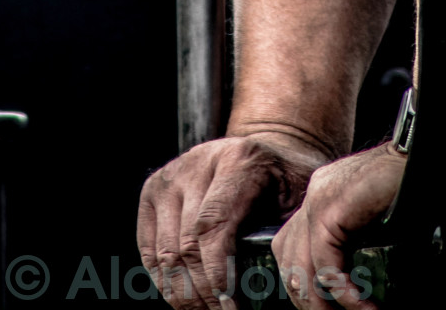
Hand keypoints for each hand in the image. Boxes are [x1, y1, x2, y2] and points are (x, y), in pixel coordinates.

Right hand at [138, 132, 328, 309]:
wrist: (261, 152)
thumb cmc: (283, 183)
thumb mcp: (296, 200)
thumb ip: (283, 233)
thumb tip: (274, 285)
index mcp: (238, 160)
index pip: (213, 226)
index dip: (218, 273)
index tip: (231, 306)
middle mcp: (198, 162)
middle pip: (187, 244)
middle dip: (203, 291)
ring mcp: (171, 175)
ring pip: (165, 252)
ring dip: (183, 293)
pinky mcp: (153, 190)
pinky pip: (149, 248)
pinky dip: (163, 281)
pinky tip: (184, 298)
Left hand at [272, 144, 405, 308]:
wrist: (429, 157)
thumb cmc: (412, 190)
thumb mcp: (376, 228)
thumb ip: (359, 253)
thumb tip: (358, 296)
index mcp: (323, 200)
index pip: (292, 249)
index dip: (303, 286)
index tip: (326, 308)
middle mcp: (315, 196)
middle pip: (289, 262)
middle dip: (309, 302)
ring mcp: (319, 199)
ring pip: (301, 268)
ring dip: (323, 306)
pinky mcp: (332, 207)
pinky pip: (326, 264)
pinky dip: (344, 294)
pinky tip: (362, 307)